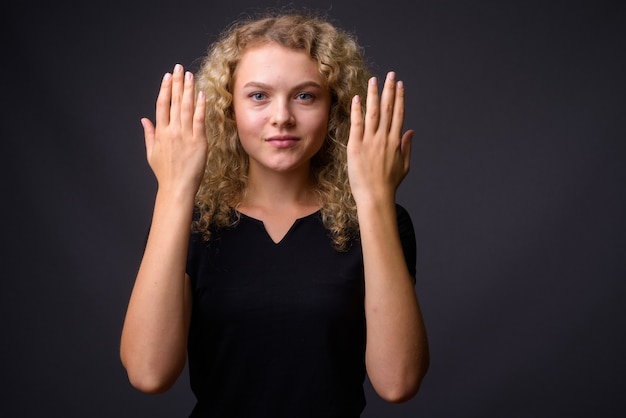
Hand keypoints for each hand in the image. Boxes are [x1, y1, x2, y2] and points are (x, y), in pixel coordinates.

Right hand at [141, 64, 206, 195]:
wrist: (177, 188)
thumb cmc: (165, 173)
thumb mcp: (151, 153)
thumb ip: (149, 134)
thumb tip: (144, 120)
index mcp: (160, 133)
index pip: (161, 105)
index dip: (164, 89)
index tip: (167, 77)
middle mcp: (172, 131)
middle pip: (174, 102)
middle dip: (177, 83)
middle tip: (179, 68)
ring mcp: (185, 135)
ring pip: (186, 107)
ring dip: (188, 90)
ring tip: (189, 75)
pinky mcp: (198, 141)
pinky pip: (199, 120)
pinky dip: (200, 106)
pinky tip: (201, 94)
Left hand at [347, 71, 412, 204]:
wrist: (375, 196)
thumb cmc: (388, 184)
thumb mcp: (404, 165)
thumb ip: (406, 146)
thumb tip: (411, 131)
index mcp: (395, 141)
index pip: (399, 114)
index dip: (400, 97)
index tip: (400, 85)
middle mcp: (384, 138)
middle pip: (388, 109)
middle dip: (389, 90)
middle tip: (390, 74)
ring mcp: (370, 141)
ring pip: (373, 112)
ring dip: (374, 95)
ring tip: (374, 80)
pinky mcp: (356, 146)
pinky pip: (357, 124)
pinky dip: (357, 110)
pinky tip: (357, 98)